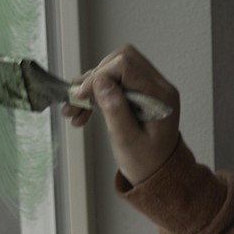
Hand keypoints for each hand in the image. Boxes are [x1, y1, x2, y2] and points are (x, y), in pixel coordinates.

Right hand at [62, 45, 180, 185]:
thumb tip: (101, 82)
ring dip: (92, 88)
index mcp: (160, 96)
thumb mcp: (127, 141)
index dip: (99, 76)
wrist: (159, 173)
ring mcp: (150, 88)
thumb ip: (115, 110)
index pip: (126, 64)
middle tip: (78, 102)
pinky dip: (98, 94)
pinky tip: (83, 112)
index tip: (82, 96)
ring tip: (74, 111)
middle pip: (120, 60)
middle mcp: (158, 86)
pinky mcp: (141, 93)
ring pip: (116, 70)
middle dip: (95, 79)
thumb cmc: (146, 162)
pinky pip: (116, 82)